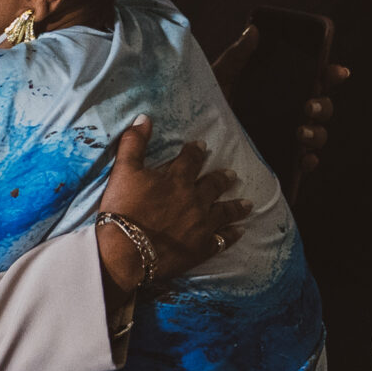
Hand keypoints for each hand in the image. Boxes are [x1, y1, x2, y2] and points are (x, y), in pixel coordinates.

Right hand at [94, 117, 248, 305]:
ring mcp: (201, 225)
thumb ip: (133, 143)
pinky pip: (222, 240)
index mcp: (177, 180)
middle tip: (232, 174)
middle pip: (213, 185)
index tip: (202, 146)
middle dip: (222, 178)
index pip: (191, 160)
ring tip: (248, 204)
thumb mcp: (123, 171)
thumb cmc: (123, 210)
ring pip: (224, 212)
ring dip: (236, 206)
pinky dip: (231, 235)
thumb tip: (144, 118)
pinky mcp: (202, 248)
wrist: (127, 252)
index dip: (196, 151)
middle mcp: (195, 200)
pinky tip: (239, 232)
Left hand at [208, 24, 350, 199]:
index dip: (331, 75)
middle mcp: (290, 113)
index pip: (316, 80)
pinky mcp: (280, 161)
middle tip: (309, 106)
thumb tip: (253, 30)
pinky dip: (309, 162)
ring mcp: (287, 138)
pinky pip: (303, 164)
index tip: (337, 72)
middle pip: (323, 108)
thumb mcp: (220, 78)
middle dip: (324, 106)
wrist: (194, 139)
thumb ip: (236, 56)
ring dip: (317, 134)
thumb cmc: (209, 103)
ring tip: (300, 133)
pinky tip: (304, 159)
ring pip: (318, 136)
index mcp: (282, 89)